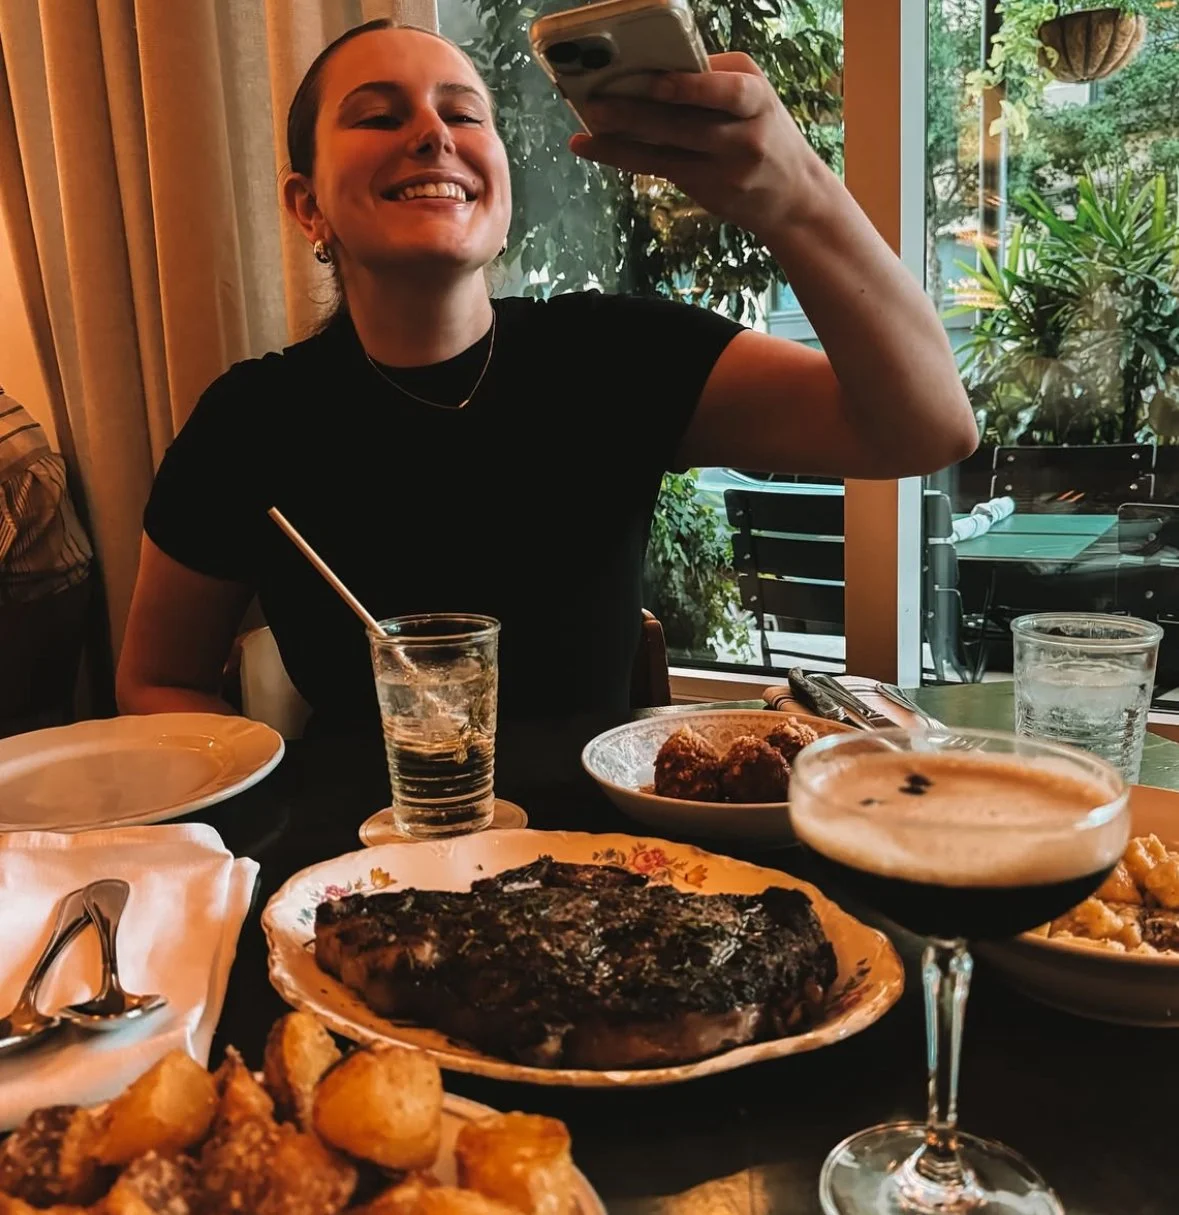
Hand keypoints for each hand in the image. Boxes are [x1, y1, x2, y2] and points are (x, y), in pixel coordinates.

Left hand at [569, 53, 815, 238]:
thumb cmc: (763, 131)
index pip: (723, 89)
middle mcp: (745, 133)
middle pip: (684, 122)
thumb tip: (647, 66)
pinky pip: (661, 170)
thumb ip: (711, 81)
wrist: (795, 197)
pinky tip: (598, 148)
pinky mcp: (710, 192)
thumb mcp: (752, 97)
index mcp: (756, 95)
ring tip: (588, 129)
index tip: (650, 79)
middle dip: (637, 113)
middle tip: (597, 104)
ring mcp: (727, 168)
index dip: (687, 87)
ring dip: (622, 141)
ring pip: (666, 152)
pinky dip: (626, 158)